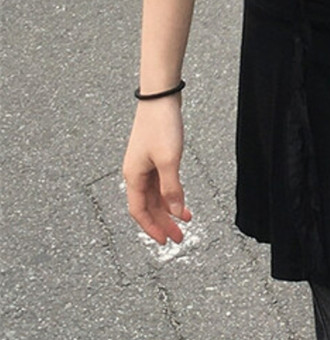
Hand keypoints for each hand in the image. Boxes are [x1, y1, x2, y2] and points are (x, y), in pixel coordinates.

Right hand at [122, 98, 191, 244]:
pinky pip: (160, 183)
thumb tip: (175, 212)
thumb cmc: (161, 126)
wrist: (161, 98)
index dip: (152, 228)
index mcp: (133, 176)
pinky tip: (182, 199)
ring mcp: (144, 164)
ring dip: (169, 209)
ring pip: (155, 195)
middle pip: (148, 206)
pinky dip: (171, 193)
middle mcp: (136, 173)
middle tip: (179, 237)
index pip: (139, 211)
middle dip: (163, 222)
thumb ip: (172, 188)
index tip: (166, 241)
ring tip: (186, 220)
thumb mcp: (169, 160)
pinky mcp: (154, 156)